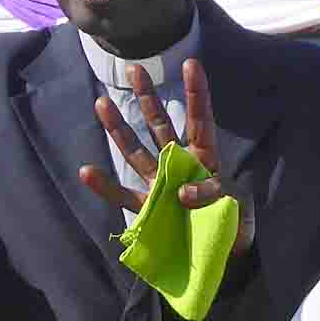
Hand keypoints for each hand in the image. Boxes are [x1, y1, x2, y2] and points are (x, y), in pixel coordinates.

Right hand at [77, 61, 250, 250]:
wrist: (221, 257)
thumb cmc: (233, 228)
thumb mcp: (234, 210)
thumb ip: (212, 196)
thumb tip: (182, 192)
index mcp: (207, 159)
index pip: (201, 121)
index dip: (196, 93)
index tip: (190, 64)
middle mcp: (180, 165)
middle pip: (161, 126)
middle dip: (148, 98)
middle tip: (135, 69)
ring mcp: (161, 184)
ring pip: (137, 152)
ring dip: (119, 129)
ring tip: (102, 103)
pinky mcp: (148, 208)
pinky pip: (124, 196)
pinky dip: (105, 187)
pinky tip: (86, 171)